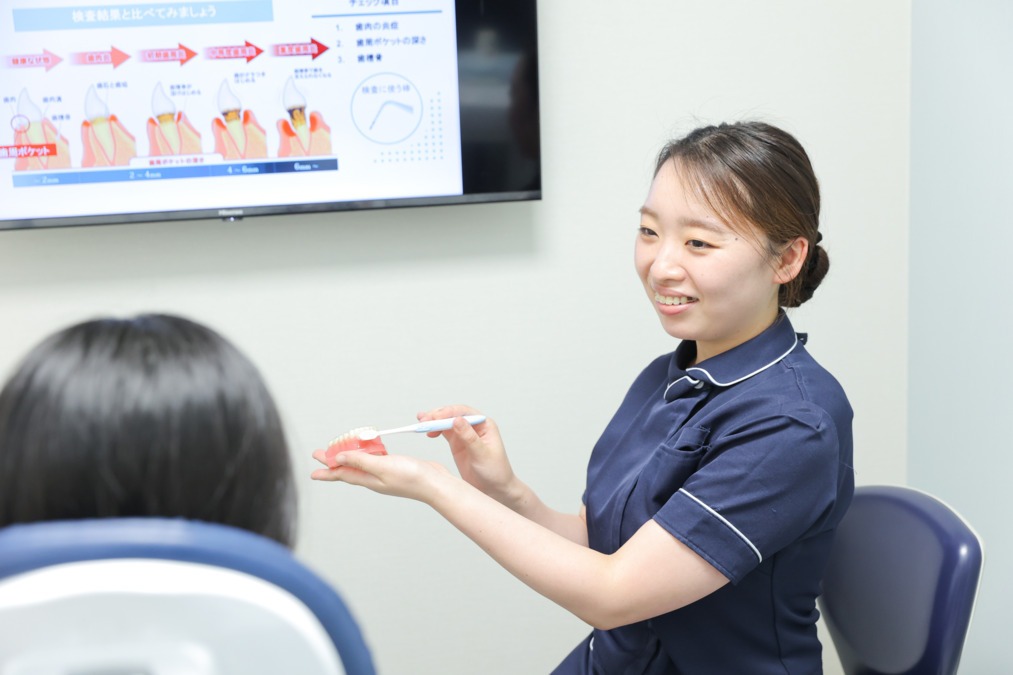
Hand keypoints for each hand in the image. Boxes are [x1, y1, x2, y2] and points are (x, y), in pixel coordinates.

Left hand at [311, 447, 451, 503]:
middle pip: (349, 469)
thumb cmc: (412, 477)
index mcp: (370, 480)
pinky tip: (368, 450)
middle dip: (334, 462)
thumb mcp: (383, 467)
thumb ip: (361, 461)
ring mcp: (385, 474)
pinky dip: (367, 454)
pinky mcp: (395, 468)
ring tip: (340, 451)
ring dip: (349, 457)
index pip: (343, 474)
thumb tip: (340, 458)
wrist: (435, 484)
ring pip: (361, 464)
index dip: (327, 471)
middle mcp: (375, 478)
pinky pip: (375, 460)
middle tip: (320, 454)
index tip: (313, 471)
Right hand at [417, 405, 520, 504]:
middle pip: (453, 414)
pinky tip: (427, 431)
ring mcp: (465, 434)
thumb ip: (469, 437)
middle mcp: (475, 426)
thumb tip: (457, 420)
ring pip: (447, 421)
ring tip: (421, 423)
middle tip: (423, 420)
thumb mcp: (482, 455)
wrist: (495, 489)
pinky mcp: (457, 443)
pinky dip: (434, 430)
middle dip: (437, 415)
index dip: (448, 412)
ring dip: (433, 421)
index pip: (464, 412)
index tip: (435, 417)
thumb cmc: (495, 472)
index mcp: (485, 425)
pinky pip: (444, 431)